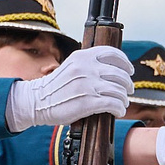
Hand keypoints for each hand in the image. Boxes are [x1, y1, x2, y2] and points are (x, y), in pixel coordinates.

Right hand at [5, 45, 132, 130]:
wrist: (36, 101)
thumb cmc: (54, 88)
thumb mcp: (70, 67)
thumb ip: (88, 65)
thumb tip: (111, 70)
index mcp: (82, 56)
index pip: (112, 53)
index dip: (125, 62)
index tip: (129, 70)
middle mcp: (86, 68)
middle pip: (120, 74)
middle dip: (127, 84)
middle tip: (128, 90)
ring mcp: (88, 85)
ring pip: (119, 90)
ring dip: (124, 99)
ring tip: (122, 103)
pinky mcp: (88, 102)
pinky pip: (114, 104)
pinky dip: (119, 108)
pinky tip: (117, 111)